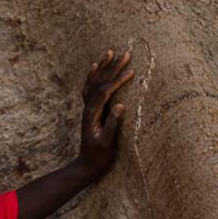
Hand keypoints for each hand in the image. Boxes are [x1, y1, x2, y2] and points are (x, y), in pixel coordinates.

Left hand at [77, 48, 134, 179]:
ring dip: (102, 67)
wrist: (86, 166)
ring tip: (109, 52)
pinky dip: (93, 76)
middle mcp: (88, 108)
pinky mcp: (90, 111)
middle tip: (125, 54)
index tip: (131, 72)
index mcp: (92, 114)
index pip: (105, 91)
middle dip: (112, 67)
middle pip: (100, 82)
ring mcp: (87, 108)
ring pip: (94, 82)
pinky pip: (90, 88)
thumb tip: (121, 106)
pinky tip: (95, 68)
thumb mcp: (107, 143)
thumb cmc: (99, 157)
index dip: (118, 81)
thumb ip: (113, 125)